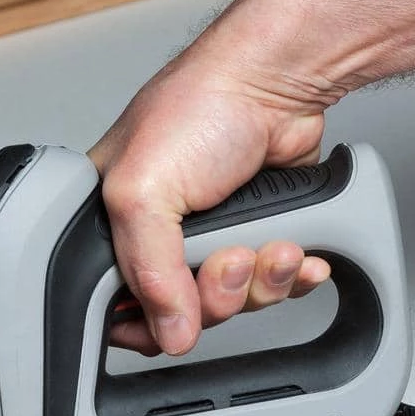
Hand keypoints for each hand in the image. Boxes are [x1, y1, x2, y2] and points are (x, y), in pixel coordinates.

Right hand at [88, 48, 331, 356]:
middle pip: (187, 313)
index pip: (121, 305)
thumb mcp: (144, 192)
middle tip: (230, 256)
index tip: (174, 313)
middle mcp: (165, 236)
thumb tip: (169, 333)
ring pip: (237, 303)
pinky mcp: (261, 235)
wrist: (277, 82)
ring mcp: (215, 238)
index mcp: (116, 224)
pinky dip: (292, 275)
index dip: (150, 320)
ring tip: (272, 243)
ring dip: (262, 282)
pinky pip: (277, 285)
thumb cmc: (200, 106)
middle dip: (218, 293)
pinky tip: (298, 253)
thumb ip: (149, 272)